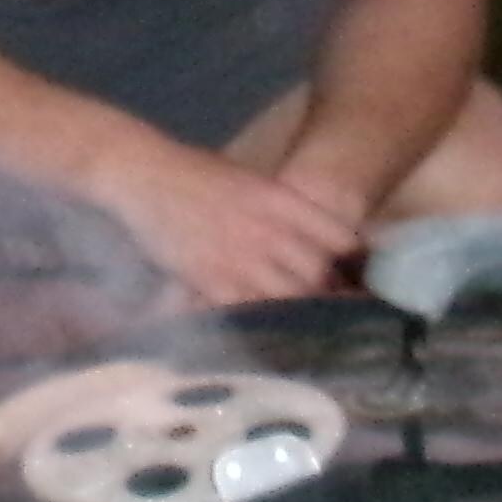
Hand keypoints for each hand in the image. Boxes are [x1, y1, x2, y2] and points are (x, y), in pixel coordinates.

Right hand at [95, 132, 362, 308]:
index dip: (354, 261)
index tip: (357, 277)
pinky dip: (256, 320)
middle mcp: (269, 229)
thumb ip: (280, 208)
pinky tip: (260, 327)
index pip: (339, 237)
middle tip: (334, 312)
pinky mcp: (210, 278)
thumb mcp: (249, 180)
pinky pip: (246, 309)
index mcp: (282, 200)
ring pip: (288, 297)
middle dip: (327, 294)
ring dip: (296, 312)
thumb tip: (307, 238)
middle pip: (318, 273)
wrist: (143, 173)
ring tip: (303, 327)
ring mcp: (241, 256)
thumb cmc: (194, 173)